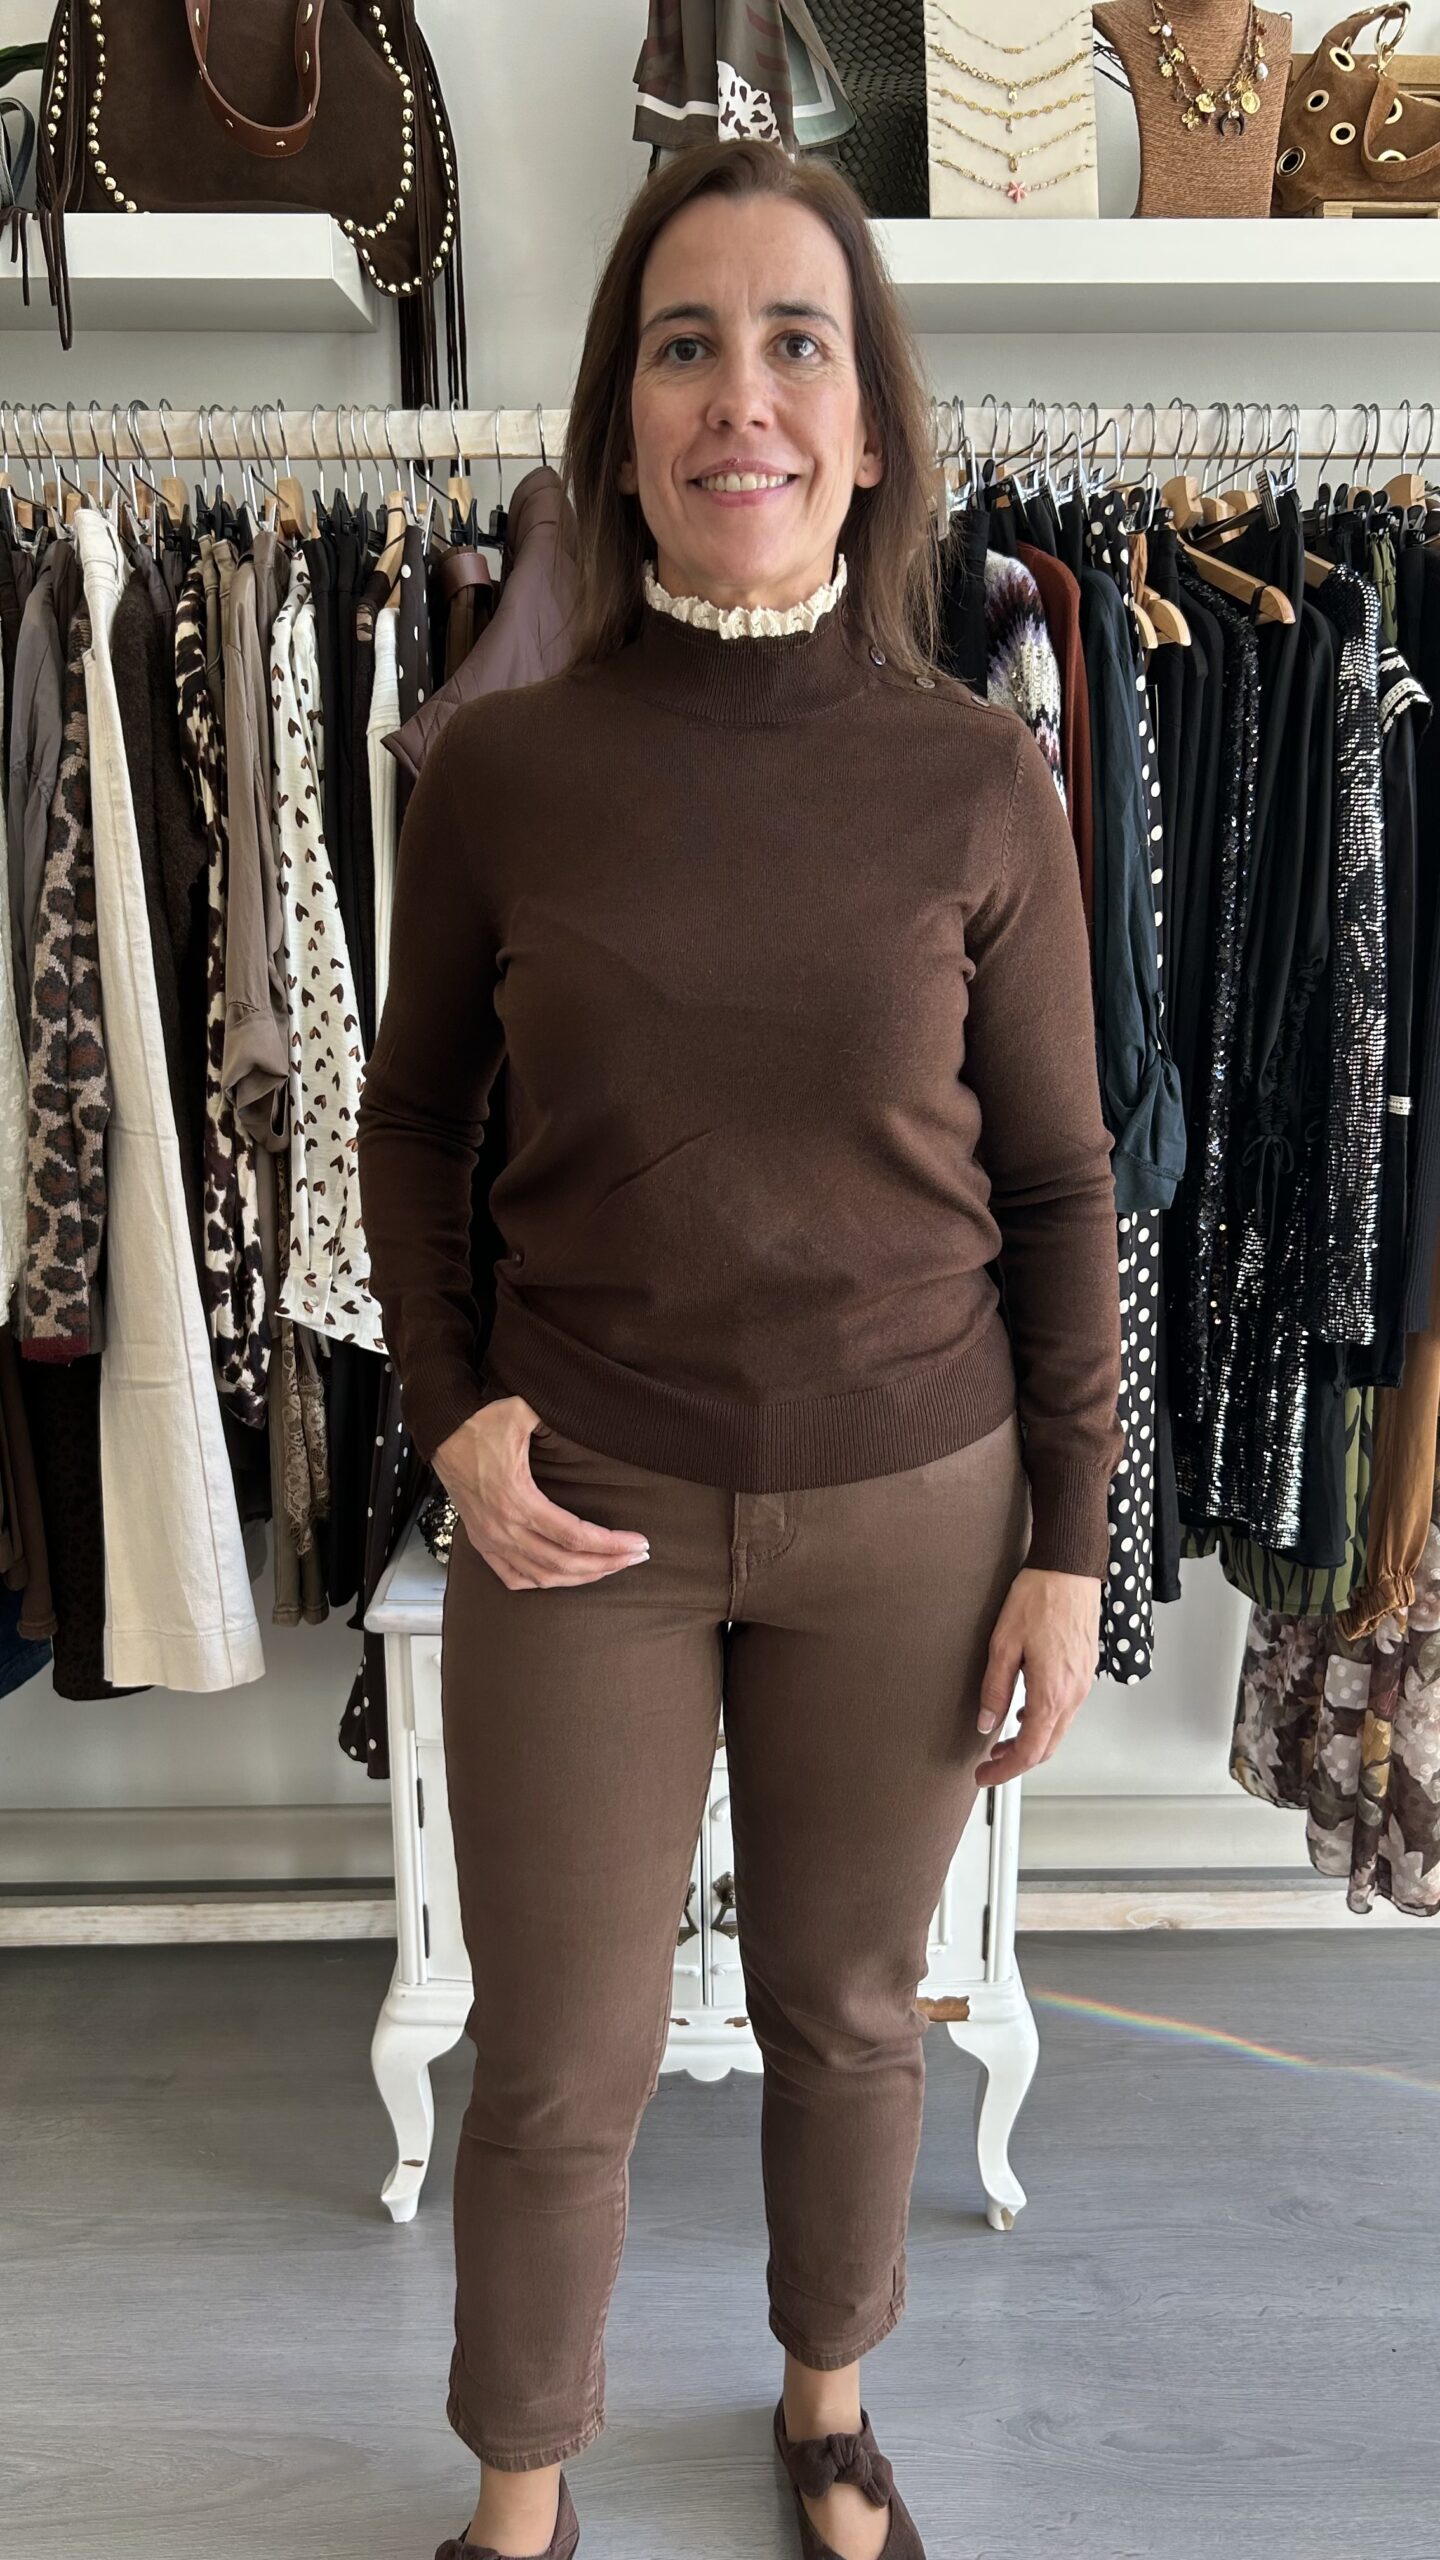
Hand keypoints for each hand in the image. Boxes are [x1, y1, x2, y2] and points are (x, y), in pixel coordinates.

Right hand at [432, 1397, 650, 1591]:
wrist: (441, 1431)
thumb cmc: (482, 1421)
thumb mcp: (522, 1410)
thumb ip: (557, 1411)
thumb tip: (594, 1406)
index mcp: (517, 1500)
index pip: (574, 1536)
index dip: (611, 1544)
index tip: (639, 1542)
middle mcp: (503, 1528)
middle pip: (564, 1563)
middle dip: (607, 1564)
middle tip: (637, 1556)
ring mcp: (490, 1539)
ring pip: (542, 1576)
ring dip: (581, 1577)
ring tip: (611, 1566)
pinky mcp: (481, 1542)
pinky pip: (513, 1578)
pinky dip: (543, 1582)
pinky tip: (566, 1576)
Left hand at [971, 1565, 1100, 1785]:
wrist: (1069, 1569)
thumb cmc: (1039, 1597)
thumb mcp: (1003, 1644)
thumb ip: (995, 1689)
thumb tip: (986, 1722)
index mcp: (1051, 1693)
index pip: (1029, 1751)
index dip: (1004, 1771)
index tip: (984, 1775)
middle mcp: (1073, 1694)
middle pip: (1047, 1748)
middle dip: (1016, 1762)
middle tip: (988, 1764)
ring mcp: (1082, 1684)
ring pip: (1058, 1731)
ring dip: (1031, 1743)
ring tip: (1001, 1742)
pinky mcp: (1084, 1672)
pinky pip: (1066, 1711)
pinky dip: (1045, 1722)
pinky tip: (1024, 1713)